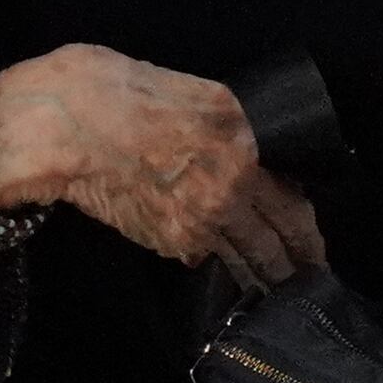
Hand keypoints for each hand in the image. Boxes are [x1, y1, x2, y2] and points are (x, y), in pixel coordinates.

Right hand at [0, 44, 326, 287]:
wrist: (65, 125)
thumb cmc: (128, 94)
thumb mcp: (203, 97)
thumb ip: (237, 132)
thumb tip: (255, 162)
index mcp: (243, 154)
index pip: (294, 211)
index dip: (309, 239)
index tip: (316, 255)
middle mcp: (227, 197)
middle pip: (272, 249)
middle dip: (291, 272)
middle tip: (304, 287)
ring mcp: (194, 225)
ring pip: (238, 262)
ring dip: (256, 278)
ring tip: (269, 288)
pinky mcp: (162, 240)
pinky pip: (196, 255)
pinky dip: (208, 260)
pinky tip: (214, 264)